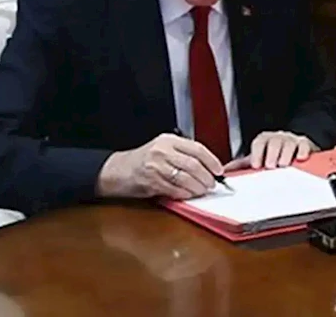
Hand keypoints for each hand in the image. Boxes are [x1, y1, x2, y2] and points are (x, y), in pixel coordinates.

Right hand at [96, 133, 222, 199]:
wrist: (116, 170)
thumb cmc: (141, 160)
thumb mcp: (162, 148)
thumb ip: (182, 153)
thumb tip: (207, 165)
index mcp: (168, 140)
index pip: (197, 148)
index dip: (211, 160)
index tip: (219, 170)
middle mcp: (163, 151)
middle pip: (194, 165)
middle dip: (206, 177)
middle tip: (212, 184)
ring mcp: (156, 167)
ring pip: (186, 178)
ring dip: (198, 187)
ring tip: (202, 190)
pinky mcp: (152, 182)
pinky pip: (175, 190)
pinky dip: (185, 194)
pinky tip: (189, 195)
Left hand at [224, 131, 318, 170]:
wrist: (293, 149)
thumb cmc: (273, 156)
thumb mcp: (257, 159)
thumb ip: (241, 165)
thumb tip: (223, 170)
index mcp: (264, 141)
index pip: (259, 143)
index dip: (257, 153)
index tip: (256, 165)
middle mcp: (278, 138)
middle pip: (274, 142)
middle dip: (272, 153)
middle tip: (270, 166)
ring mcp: (292, 140)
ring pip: (289, 143)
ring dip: (285, 154)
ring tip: (283, 164)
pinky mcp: (305, 144)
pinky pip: (304, 145)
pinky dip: (302, 151)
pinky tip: (299, 158)